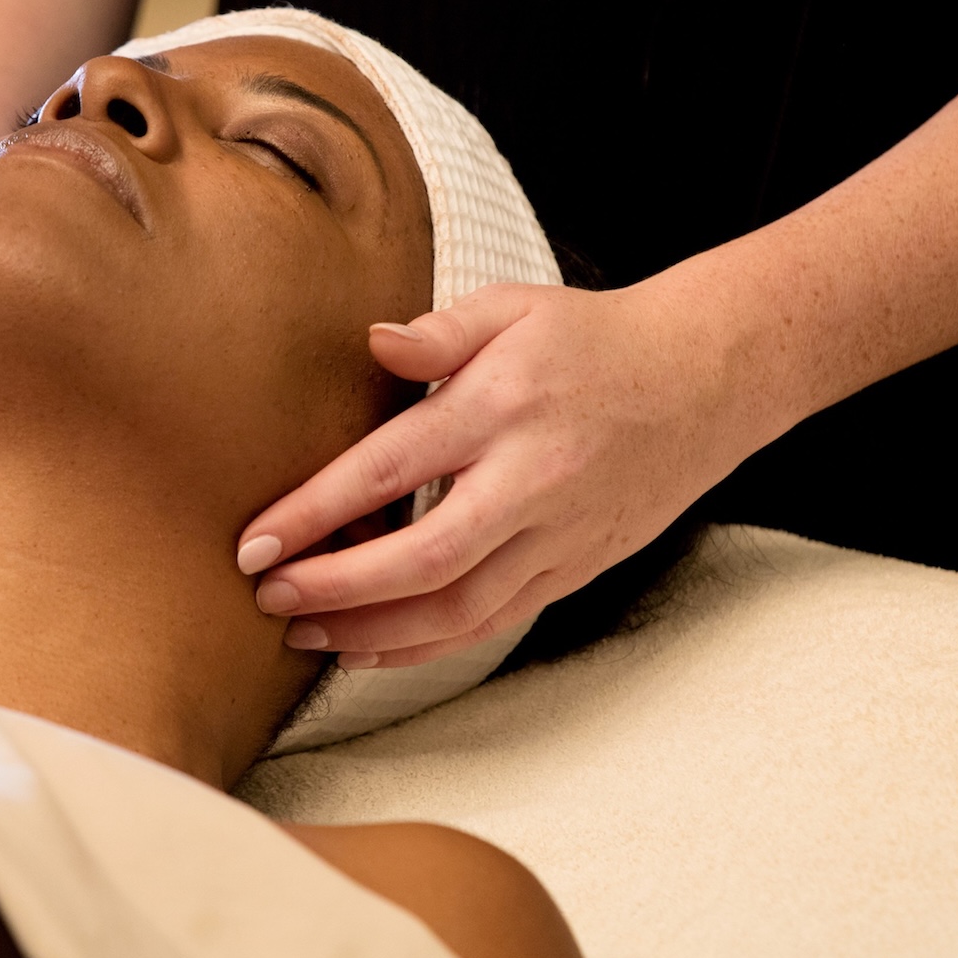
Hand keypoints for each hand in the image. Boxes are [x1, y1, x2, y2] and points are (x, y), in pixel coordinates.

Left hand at [234, 280, 759, 668]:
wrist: (704, 380)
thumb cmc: (592, 338)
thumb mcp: (514, 307)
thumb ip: (439, 331)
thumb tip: (370, 340)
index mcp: (501, 407)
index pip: (390, 469)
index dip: (315, 513)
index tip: (253, 542)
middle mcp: (530, 480)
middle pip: (423, 558)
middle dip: (335, 589)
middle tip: (266, 599)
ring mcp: (558, 534)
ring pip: (459, 609)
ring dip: (373, 634)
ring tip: (303, 635)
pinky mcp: (576, 568)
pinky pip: (494, 623)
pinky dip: (428, 647)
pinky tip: (371, 650)